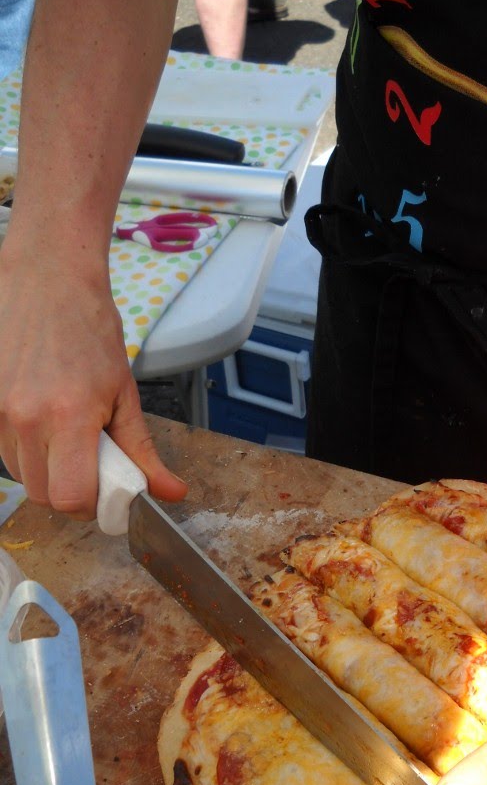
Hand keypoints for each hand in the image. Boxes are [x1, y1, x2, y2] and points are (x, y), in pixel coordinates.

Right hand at [0, 247, 186, 517]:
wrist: (47, 280)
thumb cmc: (89, 330)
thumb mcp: (125, 393)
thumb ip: (143, 451)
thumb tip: (171, 493)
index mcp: (68, 415)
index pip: (70, 496)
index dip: (92, 504)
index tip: (108, 491)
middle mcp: (24, 418)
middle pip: (43, 495)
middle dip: (71, 492)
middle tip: (92, 466)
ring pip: (22, 476)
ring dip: (48, 471)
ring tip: (68, 437)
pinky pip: (4, 452)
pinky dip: (27, 451)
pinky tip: (45, 425)